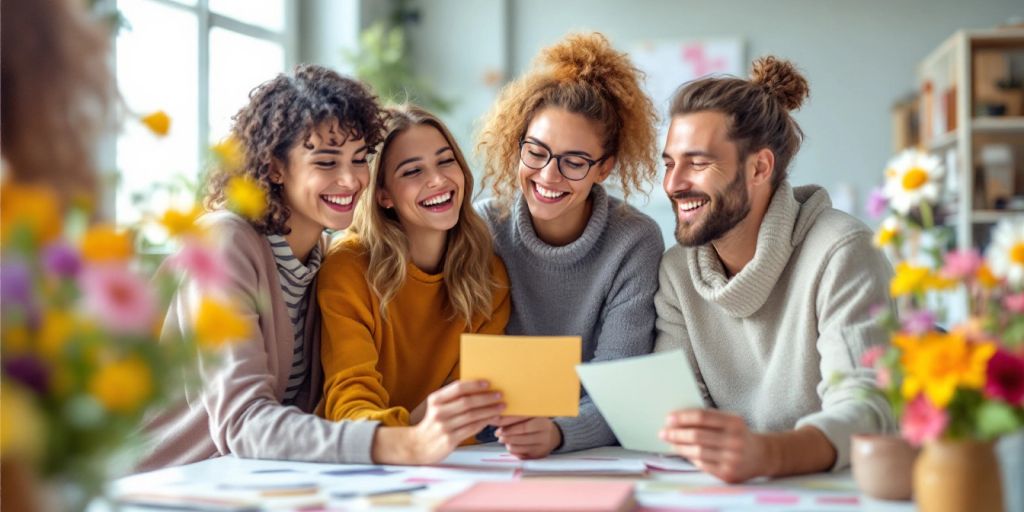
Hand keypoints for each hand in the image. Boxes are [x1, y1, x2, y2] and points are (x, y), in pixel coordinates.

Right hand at [372, 380, 503, 464]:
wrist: (417, 446)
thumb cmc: (432, 424)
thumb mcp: (437, 407)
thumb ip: (452, 398)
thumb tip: (478, 389)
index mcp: (435, 400)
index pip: (457, 388)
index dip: (474, 384)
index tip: (488, 383)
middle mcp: (438, 412)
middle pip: (467, 402)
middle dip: (486, 398)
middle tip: (500, 395)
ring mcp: (444, 427)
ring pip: (472, 416)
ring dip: (489, 410)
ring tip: (501, 407)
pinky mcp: (450, 440)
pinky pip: (471, 429)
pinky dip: (484, 422)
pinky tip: (492, 419)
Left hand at [494, 416, 560, 458]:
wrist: (555, 436)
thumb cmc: (539, 423)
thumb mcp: (533, 416)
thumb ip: (518, 417)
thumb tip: (498, 419)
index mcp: (542, 422)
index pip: (522, 425)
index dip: (508, 426)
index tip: (497, 424)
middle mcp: (544, 435)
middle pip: (520, 437)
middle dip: (506, 435)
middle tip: (498, 433)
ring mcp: (542, 447)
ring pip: (519, 447)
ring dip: (508, 443)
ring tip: (503, 438)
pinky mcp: (538, 456)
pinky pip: (521, 455)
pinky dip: (513, 450)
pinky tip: (511, 444)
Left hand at [659, 409, 769, 482]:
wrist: (762, 456)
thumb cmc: (739, 435)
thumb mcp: (731, 421)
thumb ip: (709, 418)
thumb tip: (678, 420)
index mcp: (734, 422)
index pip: (702, 417)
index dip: (682, 417)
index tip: (669, 418)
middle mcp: (735, 440)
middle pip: (697, 435)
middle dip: (676, 434)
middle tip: (663, 432)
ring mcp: (732, 459)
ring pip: (697, 452)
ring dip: (679, 447)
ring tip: (670, 443)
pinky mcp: (728, 473)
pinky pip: (702, 465)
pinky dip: (691, 458)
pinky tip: (684, 453)